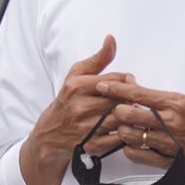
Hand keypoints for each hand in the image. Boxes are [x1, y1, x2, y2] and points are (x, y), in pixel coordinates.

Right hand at [20, 36, 135, 184]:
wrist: (50, 135)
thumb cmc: (67, 101)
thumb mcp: (76, 76)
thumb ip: (97, 59)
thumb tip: (111, 39)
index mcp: (77, 86)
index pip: (115, 80)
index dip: (128, 81)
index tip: (130, 85)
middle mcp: (79, 106)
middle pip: (120, 100)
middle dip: (131, 100)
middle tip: (134, 101)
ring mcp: (85, 127)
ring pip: (121, 119)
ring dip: (131, 116)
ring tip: (132, 114)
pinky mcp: (91, 145)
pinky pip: (118, 139)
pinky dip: (126, 134)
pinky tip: (125, 129)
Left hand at [96, 79, 184, 171]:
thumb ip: (159, 98)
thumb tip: (133, 89)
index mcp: (175, 102)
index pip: (138, 93)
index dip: (116, 89)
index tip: (102, 85)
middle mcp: (171, 121)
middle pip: (128, 114)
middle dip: (117, 111)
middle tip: (116, 111)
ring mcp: (169, 142)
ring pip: (130, 136)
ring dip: (123, 131)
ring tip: (126, 128)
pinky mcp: (168, 161)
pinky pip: (138, 156)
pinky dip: (130, 149)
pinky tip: (133, 145)